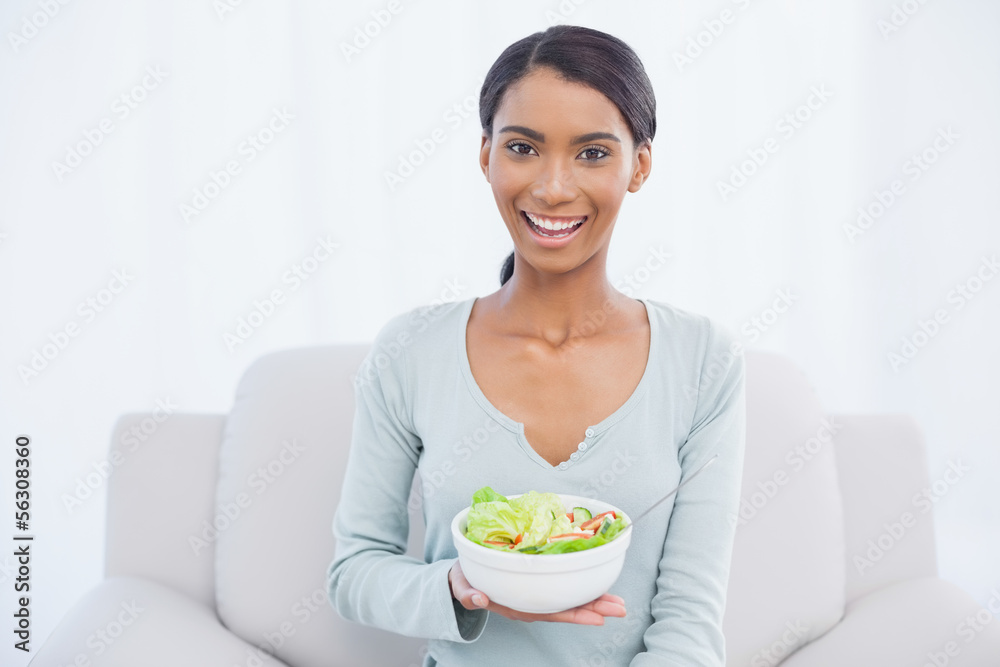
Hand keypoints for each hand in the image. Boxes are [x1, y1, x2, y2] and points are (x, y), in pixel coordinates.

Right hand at [448, 560, 625, 624]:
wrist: (463, 577)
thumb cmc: (465, 582)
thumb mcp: (462, 586)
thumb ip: (468, 594)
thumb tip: (477, 599)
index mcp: (519, 607)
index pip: (551, 613)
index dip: (575, 615)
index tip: (598, 618)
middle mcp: (533, 603)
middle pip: (568, 609)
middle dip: (595, 608)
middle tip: (620, 608)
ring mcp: (538, 595)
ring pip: (570, 599)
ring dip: (595, 599)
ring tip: (618, 601)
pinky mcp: (539, 582)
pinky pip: (564, 586)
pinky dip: (582, 584)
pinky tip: (598, 582)